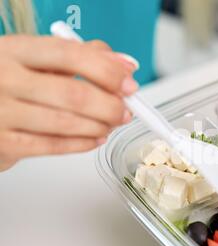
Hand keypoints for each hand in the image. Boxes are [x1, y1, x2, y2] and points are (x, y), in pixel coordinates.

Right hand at [0, 35, 137, 170]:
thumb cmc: (10, 80)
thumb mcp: (38, 59)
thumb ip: (80, 56)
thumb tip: (124, 64)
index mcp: (15, 50)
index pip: (70, 54)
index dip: (106, 70)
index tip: (129, 84)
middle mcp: (4, 78)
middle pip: (72, 93)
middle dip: (109, 105)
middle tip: (125, 111)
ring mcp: (1, 112)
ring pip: (65, 123)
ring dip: (99, 126)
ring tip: (111, 124)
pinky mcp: (2, 142)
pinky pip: (51, 146)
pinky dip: (81, 144)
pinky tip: (95, 139)